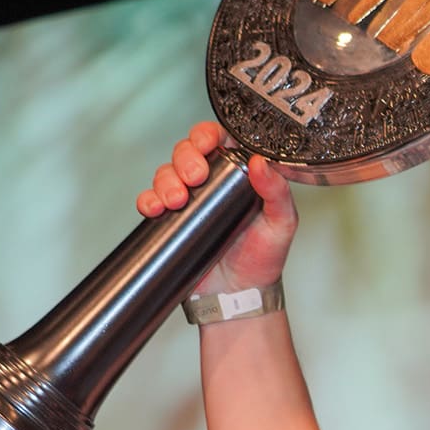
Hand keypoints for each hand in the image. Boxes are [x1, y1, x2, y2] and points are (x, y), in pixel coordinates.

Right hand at [137, 121, 297, 293]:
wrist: (239, 295)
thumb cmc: (264, 258)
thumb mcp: (282, 223)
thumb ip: (277, 193)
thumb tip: (261, 163)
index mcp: (239, 175)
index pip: (219, 140)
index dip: (207, 135)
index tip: (206, 144)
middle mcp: (212, 182)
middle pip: (187, 151)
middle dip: (185, 158)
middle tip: (194, 178)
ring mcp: (189, 200)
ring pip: (166, 172)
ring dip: (166, 180)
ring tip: (177, 200)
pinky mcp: (171, 220)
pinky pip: (151, 200)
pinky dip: (148, 200)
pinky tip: (155, 208)